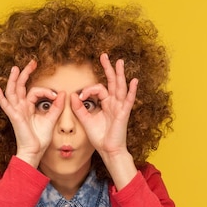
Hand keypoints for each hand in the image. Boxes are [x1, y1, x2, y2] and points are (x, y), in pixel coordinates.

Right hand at [0, 60, 65, 166]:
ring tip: (15, 68)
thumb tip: (62, 94)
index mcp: (28, 107)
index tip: (55, 96)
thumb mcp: (51, 119)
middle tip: (32, 62)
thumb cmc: (40, 139)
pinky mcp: (14, 117)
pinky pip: (6, 105)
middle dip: (26, 74)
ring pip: (12, 92)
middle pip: (21, 86)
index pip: (35, 91)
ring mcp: (16, 111)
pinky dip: (0, 97)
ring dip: (13, 80)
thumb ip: (56, 107)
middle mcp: (21, 107)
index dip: (46, 91)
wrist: (34, 151)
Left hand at [71, 53, 138, 188]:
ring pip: (120, 87)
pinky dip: (132, 91)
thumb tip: (73, 95)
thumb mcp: (86, 120)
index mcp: (106, 104)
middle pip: (112, 82)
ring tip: (120, 62)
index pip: (98, 89)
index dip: (88, 90)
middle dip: (108, 69)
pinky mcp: (124, 114)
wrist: (108, 150)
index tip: (80, 97)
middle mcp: (114, 103)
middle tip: (104, 56)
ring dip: (120, 74)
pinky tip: (134, 81)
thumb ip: (79, 108)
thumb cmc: (100, 137)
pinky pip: (129, 100)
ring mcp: (120, 107)